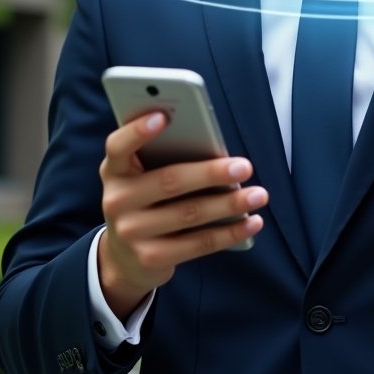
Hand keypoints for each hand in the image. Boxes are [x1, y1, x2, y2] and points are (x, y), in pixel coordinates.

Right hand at [98, 112, 266, 318]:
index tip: (163, 116)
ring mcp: (131, 232)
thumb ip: (164, 158)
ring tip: (258, 195)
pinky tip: (252, 222)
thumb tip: (214, 150)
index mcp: (115, 170)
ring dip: (229, 204)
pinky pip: (198, 244)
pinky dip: (229, 232)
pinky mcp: (151, 258)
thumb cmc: (145, 199)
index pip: (119, 146)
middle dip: (211, 173)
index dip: (138, 130)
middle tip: (245, 167)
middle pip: (169, 181)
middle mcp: (117, 200)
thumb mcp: (142, 176)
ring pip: (189, 214)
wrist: (123, 257)